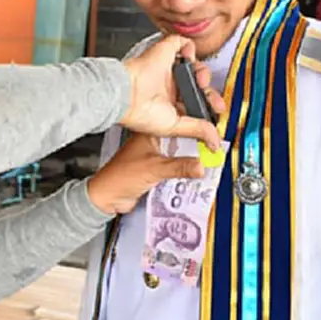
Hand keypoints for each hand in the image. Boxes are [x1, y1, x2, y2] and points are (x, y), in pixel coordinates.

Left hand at [86, 132, 204, 214]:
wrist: (107, 198)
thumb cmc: (119, 178)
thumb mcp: (154, 170)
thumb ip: (179, 167)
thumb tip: (201, 165)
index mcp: (151, 131)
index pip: (178, 122)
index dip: (195, 125)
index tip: (212, 131)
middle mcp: (153, 140)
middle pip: (182, 137)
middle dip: (197, 143)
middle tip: (213, 147)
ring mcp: (155, 154)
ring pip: (180, 151)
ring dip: (192, 156)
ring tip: (207, 158)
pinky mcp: (156, 167)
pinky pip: (176, 165)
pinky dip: (185, 167)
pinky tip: (194, 170)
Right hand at [121, 35, 226, 148]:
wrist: (127, 96)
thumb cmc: (139, 113)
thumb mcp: (175, 126)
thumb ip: (197, 130)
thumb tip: (214, 141)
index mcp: (170, 103)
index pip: (195, 102)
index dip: (208, 105)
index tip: (217, 112)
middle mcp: (169, 86)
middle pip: (198, 84)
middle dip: (209, 92)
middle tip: (214, 101)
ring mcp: (167, 69)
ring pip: (194, 65)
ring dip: (203, 72)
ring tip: (201, 81)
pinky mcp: (164, 53)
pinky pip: (181, 43)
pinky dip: (190, 47)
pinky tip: (190, 59)